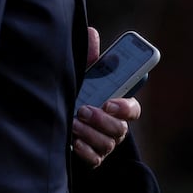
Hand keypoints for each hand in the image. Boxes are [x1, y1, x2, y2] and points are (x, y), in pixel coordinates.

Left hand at [71, 27, 141, 167]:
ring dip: (90, 133)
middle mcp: (115, 126)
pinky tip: (74, 141)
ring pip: (107, 144)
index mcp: (118, 106)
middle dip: (102, 121)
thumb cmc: (79, 94)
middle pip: (120, 129)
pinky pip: (95, 159)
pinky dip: (85, 151)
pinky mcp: (93, 157)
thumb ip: (90, 57)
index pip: (133, 110)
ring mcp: (105, 143)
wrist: (59, 119)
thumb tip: (91, 32)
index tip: (110, 103)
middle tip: (84, 110)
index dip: (125, 108)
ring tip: (74, 123)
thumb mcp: (84, 76)